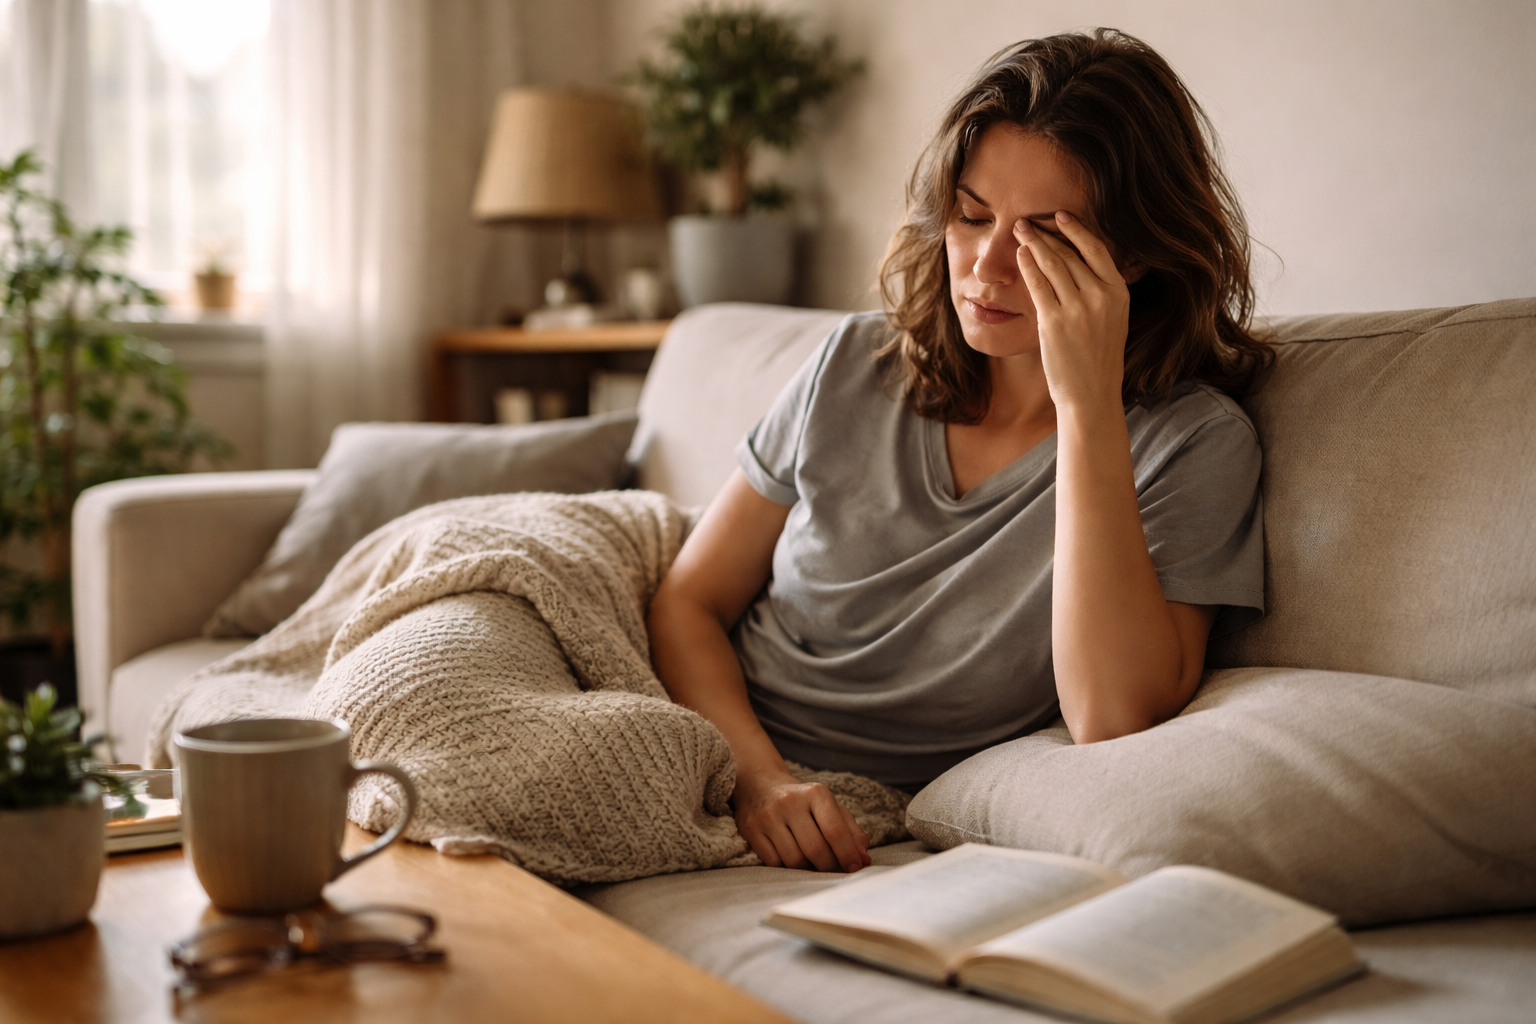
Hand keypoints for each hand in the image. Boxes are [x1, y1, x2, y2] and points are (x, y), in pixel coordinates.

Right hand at [732, 765, 871, 871]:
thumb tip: (863, 858)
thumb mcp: (830, 807)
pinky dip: (786, 867)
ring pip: (794, 860)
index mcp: (815, 793)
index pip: (835, 831)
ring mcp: (767, 816)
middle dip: (829, 866)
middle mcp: (789, 802)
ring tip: (811, 862)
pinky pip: (773, 863)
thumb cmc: (803, 802)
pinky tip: (790, 857)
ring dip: (807, 869)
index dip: (848, 854)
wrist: (760, 785)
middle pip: (815, 849)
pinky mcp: (750, 830)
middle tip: (834, 870)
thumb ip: (851, 831)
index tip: (855, 868)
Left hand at [1013, 212, 1131, 410]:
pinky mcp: (1055, 322)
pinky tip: (1020, 254)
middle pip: (1071, 255)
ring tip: (1021, 231)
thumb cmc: (1098, 358)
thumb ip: (1102, 292)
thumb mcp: (1113, 319)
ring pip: (1053, 265)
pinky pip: (1038, 285)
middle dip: (1048, 234)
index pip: (1097, 250)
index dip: (1077, 230)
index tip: (1061, 216)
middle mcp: (1101, 297)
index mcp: (1119, 293)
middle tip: (1029, 221)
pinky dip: (1028, 266)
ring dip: (1035, 244)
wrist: (1091, 393)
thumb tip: (1081, 264)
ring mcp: (1078, 309)